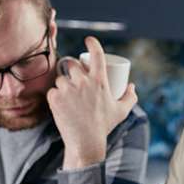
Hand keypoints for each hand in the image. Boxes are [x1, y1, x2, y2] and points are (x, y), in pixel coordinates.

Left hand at [48, 36, 137, 168]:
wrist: (85, 142)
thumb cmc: (104, 126)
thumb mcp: (121, 111)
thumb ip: (130, 97)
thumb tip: (131, 86)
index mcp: (99, 81)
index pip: (96, 54)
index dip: (92, 43)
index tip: (88, 40)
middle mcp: (83, 82)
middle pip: (72, 64)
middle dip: (72, 68)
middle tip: (74, 78)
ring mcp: (68, 89)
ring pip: (61, 78)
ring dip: (63, 84)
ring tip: (67, 94)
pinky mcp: (55, 98)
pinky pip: (52, 91)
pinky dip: (55, 96)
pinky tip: (59, 103)